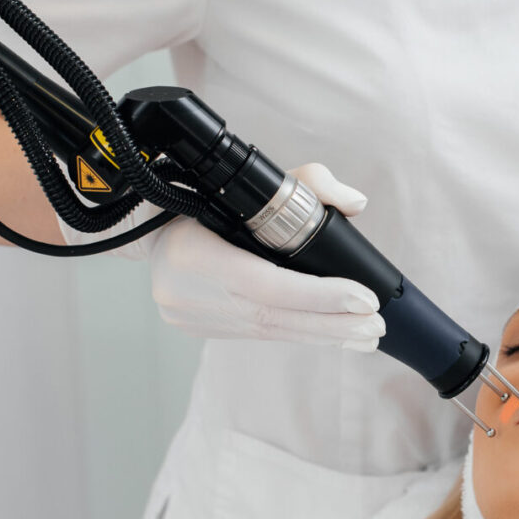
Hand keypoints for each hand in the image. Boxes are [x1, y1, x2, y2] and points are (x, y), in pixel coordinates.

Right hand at [146, 162, 385, 349]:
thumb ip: (309, 183)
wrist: (143, 223)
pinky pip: (257, 334)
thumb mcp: (254, 181)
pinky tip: (330, 336)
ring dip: (322, 335)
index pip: (268, 286)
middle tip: (375, 327)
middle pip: (274, 318)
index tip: (364, 300)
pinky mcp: (196, 328)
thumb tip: (355, 202)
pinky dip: (297, 333)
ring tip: (364, 338)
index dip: (320, 296)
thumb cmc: (204, 196)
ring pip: (268, 332)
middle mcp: (190, 294)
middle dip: (332, 324)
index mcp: (197, 254)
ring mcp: (191, 317)